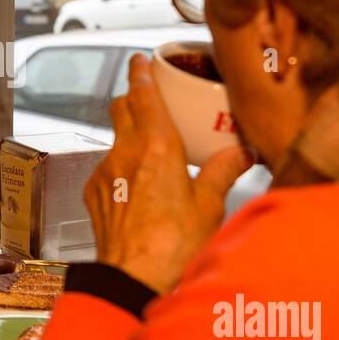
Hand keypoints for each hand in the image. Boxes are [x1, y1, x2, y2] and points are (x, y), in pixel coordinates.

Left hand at [83, 53, 254, 294]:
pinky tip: (137, 186)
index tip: (141, 61)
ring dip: (129, 136)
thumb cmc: (173, 245)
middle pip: (122, 107)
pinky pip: (107, 167)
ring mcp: (105, 171)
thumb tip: (244, 153)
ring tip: (150, 152)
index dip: (142, 73)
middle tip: (148, 97)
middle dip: (133, 97)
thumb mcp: (210, 205)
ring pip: (114, 138)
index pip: (144, 94)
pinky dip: (121, 166)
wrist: (133, 278)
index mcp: (158, 146)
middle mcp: (126, 152)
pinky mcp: (94, 192)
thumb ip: (224, 171)